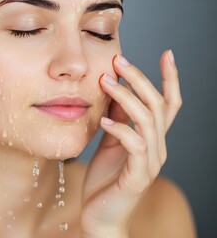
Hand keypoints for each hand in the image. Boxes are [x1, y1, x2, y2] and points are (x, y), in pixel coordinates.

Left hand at [80, 50, 181, 237]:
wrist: (100, 216)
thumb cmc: (104, 180)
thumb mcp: (110, 143)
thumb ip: (117, 120)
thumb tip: (116, 90)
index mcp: (152, 139)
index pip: (169, 105)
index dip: (170, 79)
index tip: (167, 53)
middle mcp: (157, 149)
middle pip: (158, 106)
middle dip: (141, 80)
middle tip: (119, 61)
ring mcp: (150, 163)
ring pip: (148, 122)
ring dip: (127, 98)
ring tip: (105, 82)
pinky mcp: (137, 177)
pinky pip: (134, 146)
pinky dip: (120, 129)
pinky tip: (103, 120)